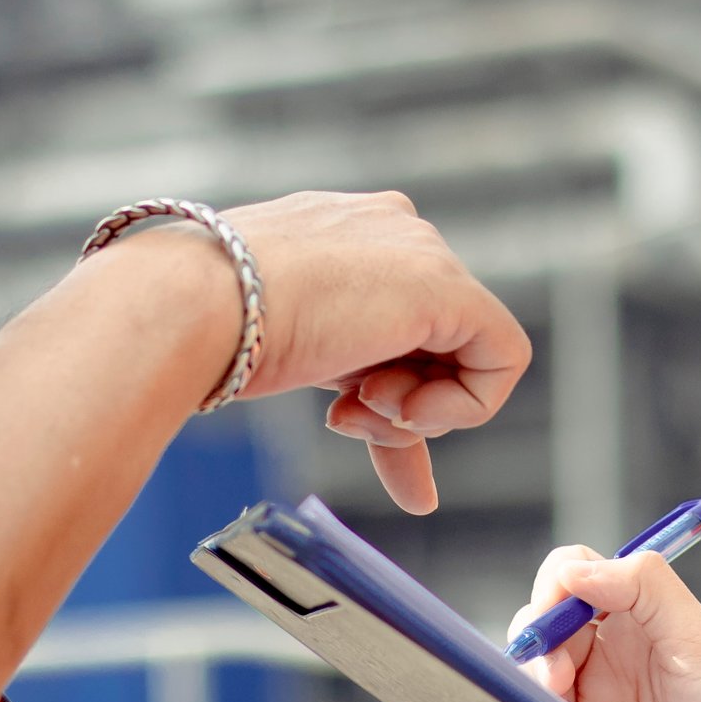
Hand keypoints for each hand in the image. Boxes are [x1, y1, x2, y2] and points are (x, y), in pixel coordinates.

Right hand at [213, 190, 529, 514]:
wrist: (197, 305)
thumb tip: (401, 472)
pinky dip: (462, 407)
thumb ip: (359, 400)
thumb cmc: (217, 330)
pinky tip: (404, 412)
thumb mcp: (298, 358)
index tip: (340, 416)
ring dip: (418, 409)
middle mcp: (393, 229)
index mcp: (348, 232)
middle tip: (345, 417)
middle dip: (399, 403)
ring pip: (469, 353)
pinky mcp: (451, 289)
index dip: (387, 390)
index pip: (399, 321)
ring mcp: (424, 252)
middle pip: (434, 344)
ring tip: (357, 407)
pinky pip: (502, 358)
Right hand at [514, 541, 700, 701]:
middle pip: (548, 622)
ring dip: (532, 680)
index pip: (579, 573)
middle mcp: (619, 653)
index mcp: (647, 615)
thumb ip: (648, 590)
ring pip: (539, 673)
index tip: (556, 609)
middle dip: (538, 638)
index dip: (557, 583)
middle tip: (554, 677)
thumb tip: (579, 567)